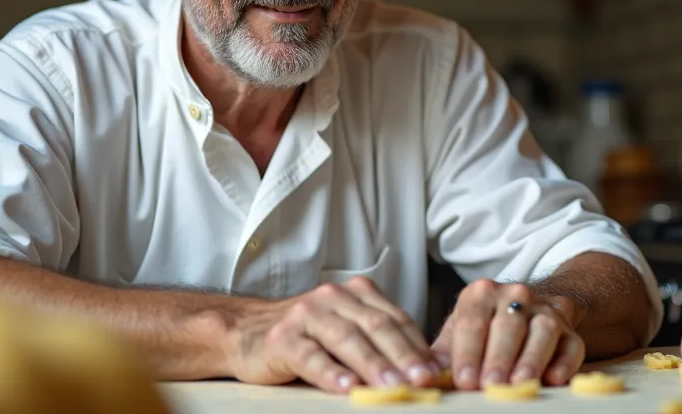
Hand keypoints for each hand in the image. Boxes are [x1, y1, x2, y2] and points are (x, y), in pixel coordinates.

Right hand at [227, 277, 440, 393]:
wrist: (245, 331)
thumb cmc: (305, 337)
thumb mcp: (344, 331)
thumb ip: (377, 342)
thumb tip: (422, 371)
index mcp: (354, 294)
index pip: (394, 319)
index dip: (417, 346)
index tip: (436, 372)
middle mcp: (332, 297)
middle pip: (375, 326)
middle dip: (403, 355)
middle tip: (423, 380)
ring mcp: (305, 315)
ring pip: (346, 339)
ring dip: (373, 365)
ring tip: (392, 387)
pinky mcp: (281, 338)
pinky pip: (310, 356)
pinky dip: (330, 373)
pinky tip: (346, 388)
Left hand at [430, 280, 584, 389]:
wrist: (526, 314)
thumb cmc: (483, 332)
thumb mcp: (459, 337)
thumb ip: (442, 358)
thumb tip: (424, 378)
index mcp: (481, 293)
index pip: (472, 322)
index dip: (467, 353)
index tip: (463, 380)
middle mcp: (515, 295)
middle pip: (507, 326)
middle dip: (497, 358)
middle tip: (490, 385)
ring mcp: (545, 310)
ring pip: (541, 330)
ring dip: (530, 359)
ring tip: (519, 384)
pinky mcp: (569, 330)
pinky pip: (571, 345)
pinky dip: (564, 362)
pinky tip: (553, 379)